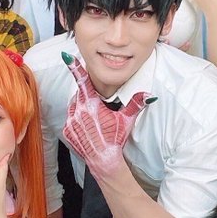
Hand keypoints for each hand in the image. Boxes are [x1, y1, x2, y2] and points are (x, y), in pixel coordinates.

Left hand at [62, 54, 154, 178]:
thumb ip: (136, 104)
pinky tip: (88, 128)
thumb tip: (149, 95)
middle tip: (98, 107)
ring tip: (94, 120)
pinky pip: (70, 120)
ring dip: (82, 108)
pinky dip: (77, 120)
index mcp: (91, 104)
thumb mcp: (127, 120)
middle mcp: (78, 111)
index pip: (83, 81)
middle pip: (80, 95)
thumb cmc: (115, 139)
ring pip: (74, 107)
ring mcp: (71, 122)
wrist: (104, 161)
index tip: (67, 56)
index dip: (75, 67)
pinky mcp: (67, 132)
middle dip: (87, 96)